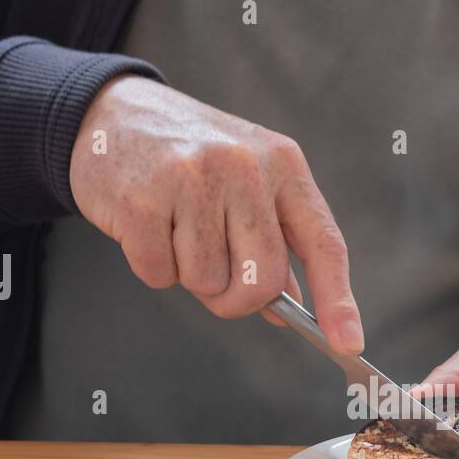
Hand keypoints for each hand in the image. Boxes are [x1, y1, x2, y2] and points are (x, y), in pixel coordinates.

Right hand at [69, 75, 362, 352]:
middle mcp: (245, 166)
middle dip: (236, 298)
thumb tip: (289, 311)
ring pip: (207, 283)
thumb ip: (273, 243)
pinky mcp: (143, 198)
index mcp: (283, 164)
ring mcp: (193, 179)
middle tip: (213, 274)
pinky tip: (145, 225)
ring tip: (174, 228)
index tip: (348, 345)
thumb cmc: (187, 158)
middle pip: (262, 281)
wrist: (109, 114)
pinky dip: (151, 265)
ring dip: (187, 274)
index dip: (338, 300)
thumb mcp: (245, 184)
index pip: (323, 244)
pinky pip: (159, 275)